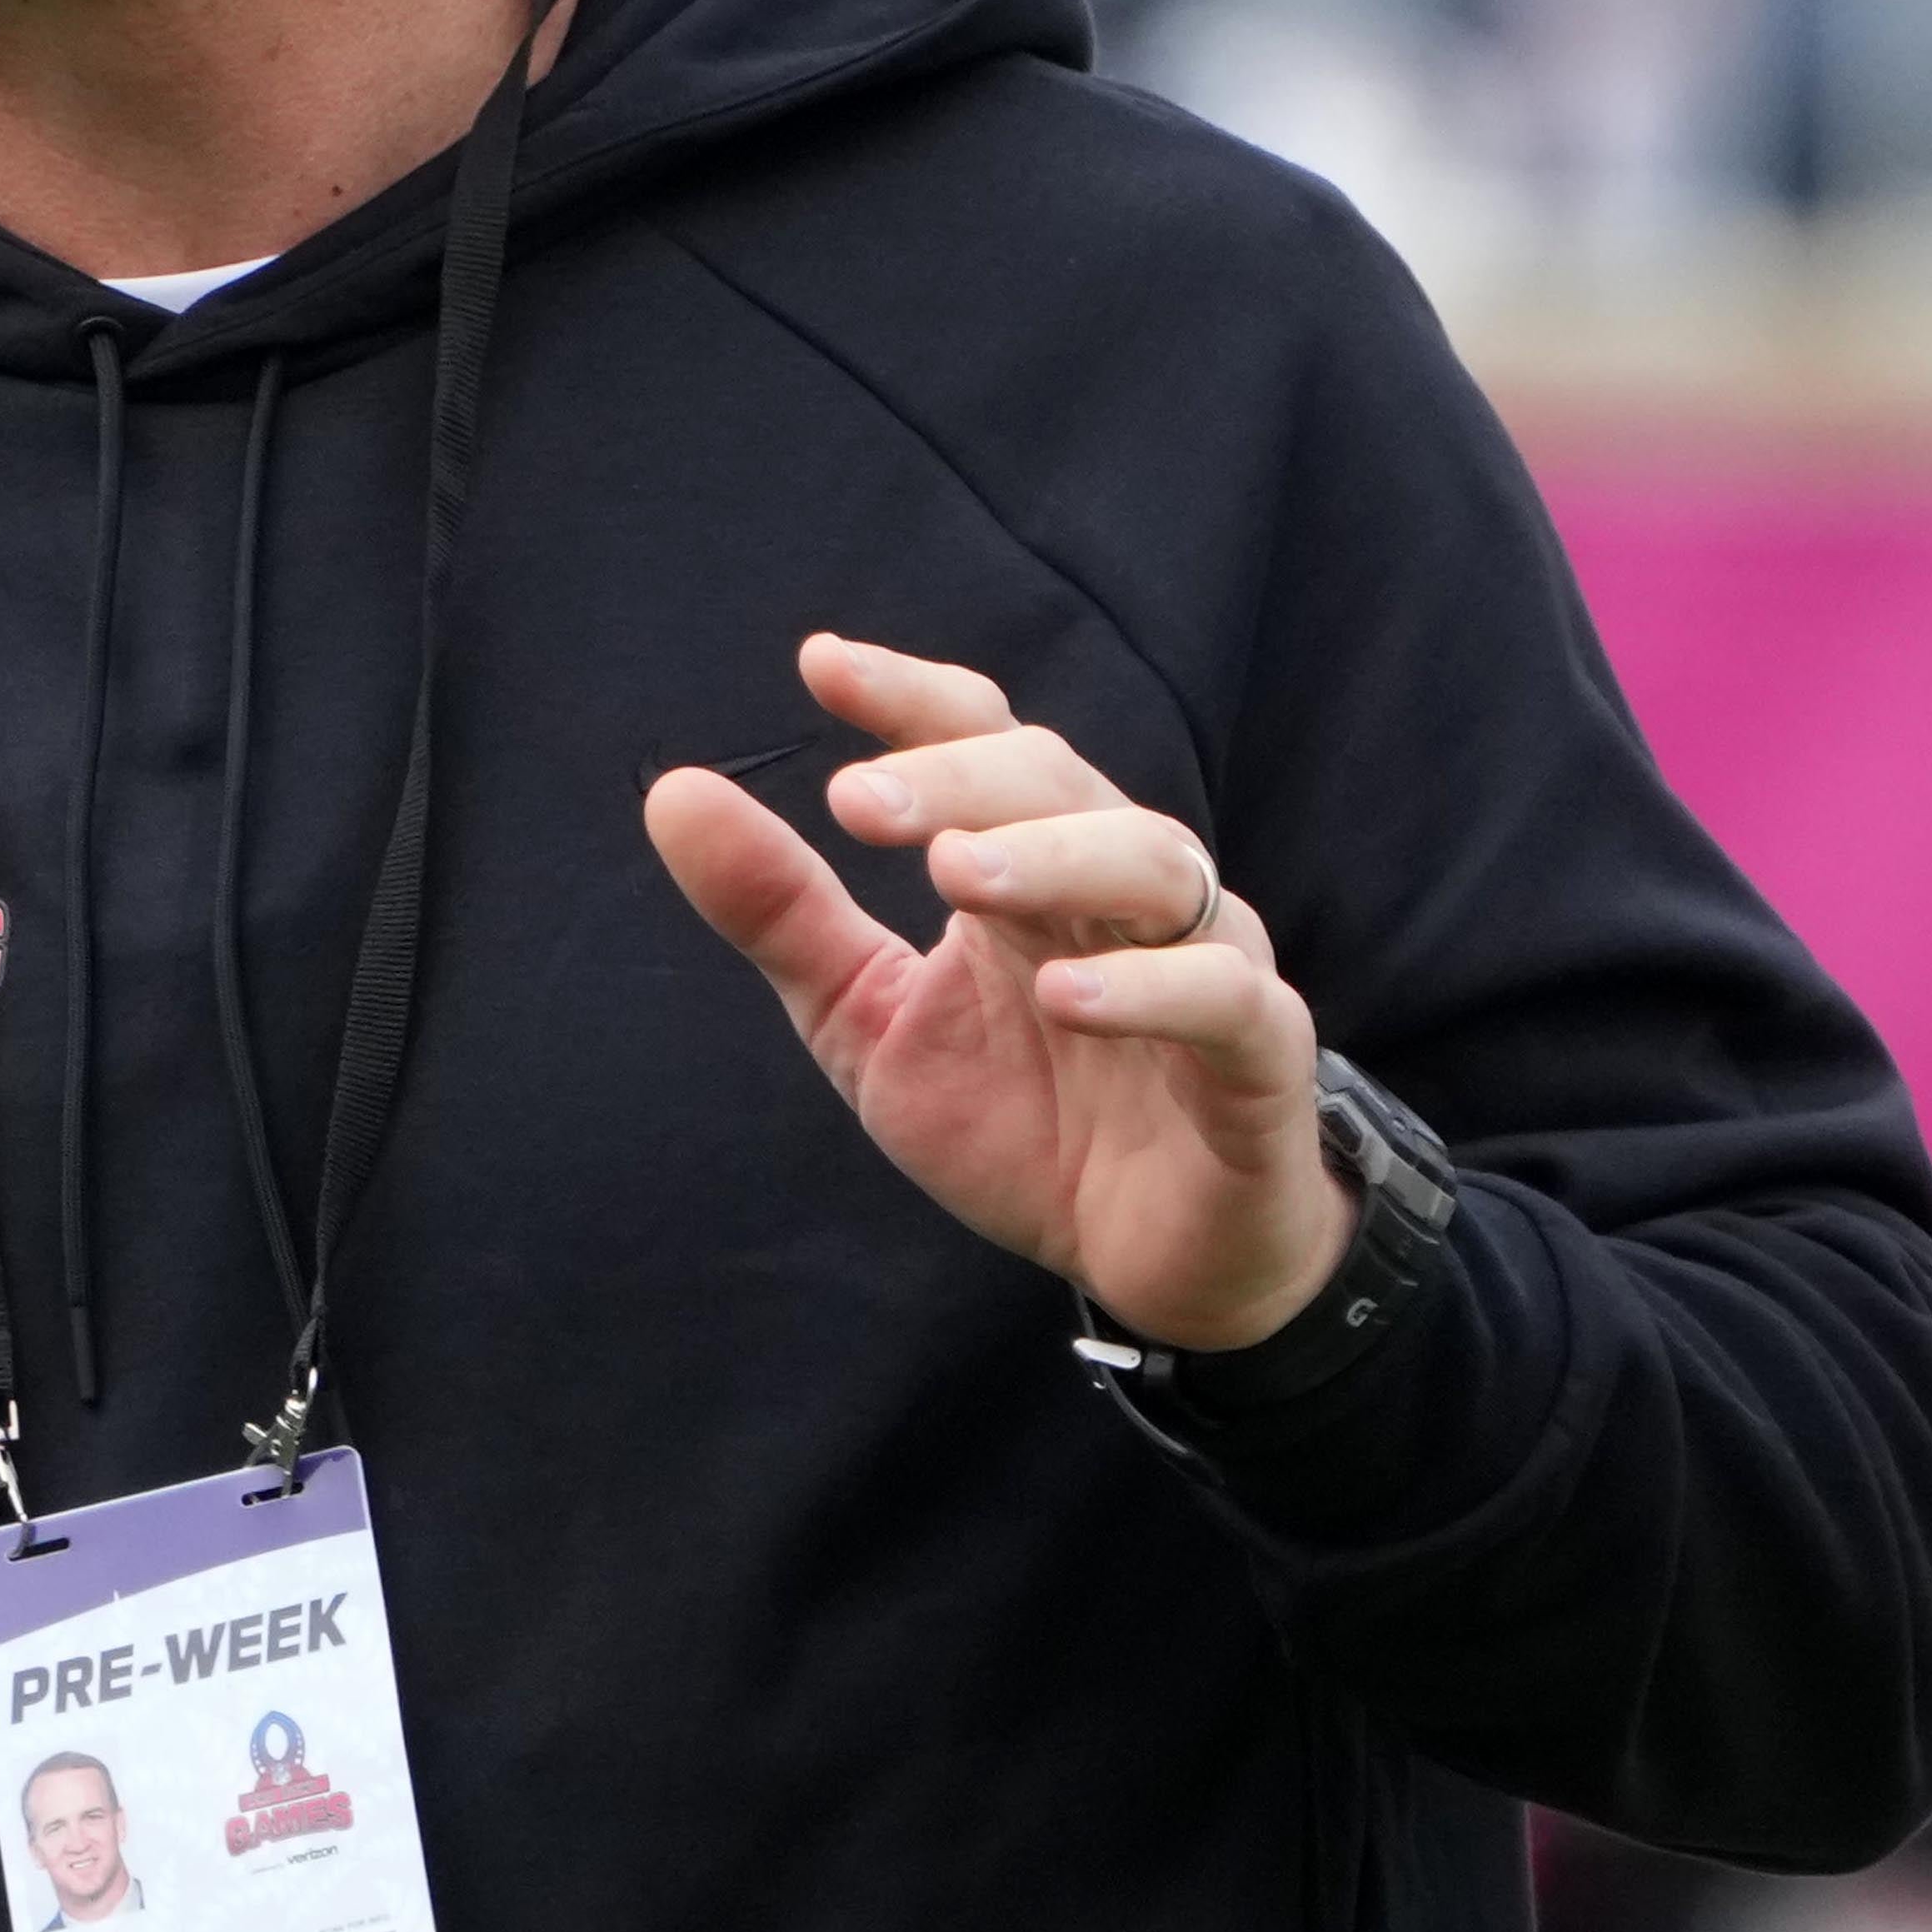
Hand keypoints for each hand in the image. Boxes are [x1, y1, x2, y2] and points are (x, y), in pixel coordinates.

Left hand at [644, 635, 1348, 1353]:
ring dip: (1049, 856)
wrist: (1149, 1265)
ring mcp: (1204, 964)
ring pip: (1154, 864)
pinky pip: (1225, 999)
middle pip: (1061, 783)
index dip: (913, 699)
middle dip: (959, 781)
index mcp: (1032, 868)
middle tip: (855, 806)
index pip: (986, 741)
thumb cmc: (1025, 1126)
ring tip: (952, 877)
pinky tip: (1065, 995)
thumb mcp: (871, 1023)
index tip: (820, 667)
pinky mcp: (1259, 1059)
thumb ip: (784, 917)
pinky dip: (1150, 986)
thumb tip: (672, 792)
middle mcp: (1122, 891)